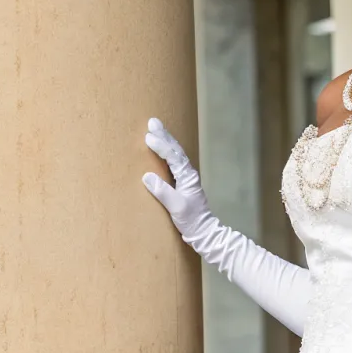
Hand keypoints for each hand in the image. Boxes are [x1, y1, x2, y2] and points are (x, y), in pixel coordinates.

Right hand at [142, 118, 210, 235]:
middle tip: (152, 121)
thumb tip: (147, 176)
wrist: (204, 231)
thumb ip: (163, 192)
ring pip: (176, 154)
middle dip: (164, 135)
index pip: (174, 157)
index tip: (148, 137)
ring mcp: (187, 178)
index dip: (161, 146)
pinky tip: (161, 149)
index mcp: (188, 177)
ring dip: (166, 141)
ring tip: (155, 129)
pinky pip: (174, 162)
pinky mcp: (183, 183)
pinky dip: (167, 152)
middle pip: (176, 150)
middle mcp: (189, 174)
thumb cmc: (192, 221)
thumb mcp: (176, 208)